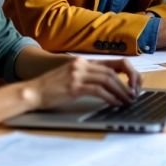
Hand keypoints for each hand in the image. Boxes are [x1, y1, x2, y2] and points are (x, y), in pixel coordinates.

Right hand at [25, 57, 140, 108]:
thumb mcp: (70, 77)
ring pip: (108, 80)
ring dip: (121, 91)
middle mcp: (81, 64)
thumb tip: (108, 86)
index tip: (135, 83)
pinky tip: (115, 104)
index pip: (112, 62)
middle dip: (127, 84)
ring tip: (128, 101)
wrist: (30, 92)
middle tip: (134, 95)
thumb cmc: (49, 88)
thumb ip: (86, 77)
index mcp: (82, 61)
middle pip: (113, 71)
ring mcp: (77, 74)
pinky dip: (110, 97)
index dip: (128, 72)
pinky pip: (98, 90)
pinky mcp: (74, 86)